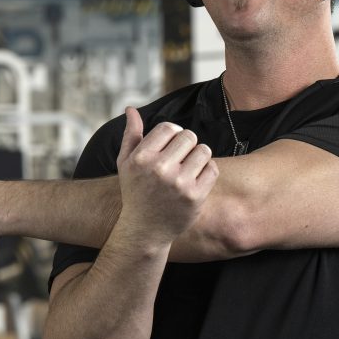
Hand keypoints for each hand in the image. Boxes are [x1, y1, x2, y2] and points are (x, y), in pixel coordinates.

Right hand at [116, 107, 218, 245]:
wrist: (144, 230)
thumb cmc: (135, 192)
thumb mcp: (125, 164)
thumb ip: (130, 135)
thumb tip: (131, 109)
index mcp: (141, 158)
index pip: (169, 127)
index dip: (173, 134)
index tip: (170, 146)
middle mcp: (159, 169)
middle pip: (189, 136)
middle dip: (187, 144)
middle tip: (181, 158)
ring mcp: (179, 183)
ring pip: (204, 150)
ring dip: (199, 156)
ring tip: (189, 167)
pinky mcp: (195, 197)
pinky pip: (212, 169)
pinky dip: (207, 172)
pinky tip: (196, 179)